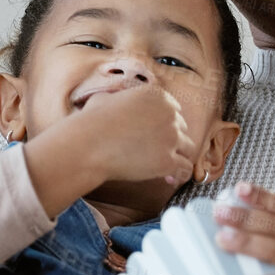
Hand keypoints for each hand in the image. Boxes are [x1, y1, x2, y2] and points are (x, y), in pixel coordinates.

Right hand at [66, 83, 194, 186]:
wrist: (87, 145)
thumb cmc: (91, 122)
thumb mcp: (105, 98)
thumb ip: (119, 99)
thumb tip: (112, 103)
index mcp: (156, 95)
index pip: (174, 109)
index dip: (164, 122)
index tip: (156, 132)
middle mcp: (169, 114)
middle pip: (181, 128)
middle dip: (170, 138)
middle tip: (155, 150)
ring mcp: (171, 138)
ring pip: (187, 148)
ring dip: (176, 155)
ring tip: (163, 165)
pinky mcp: (168, 161)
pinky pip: (185, 168)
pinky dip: (178, 174)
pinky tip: (168, 178)